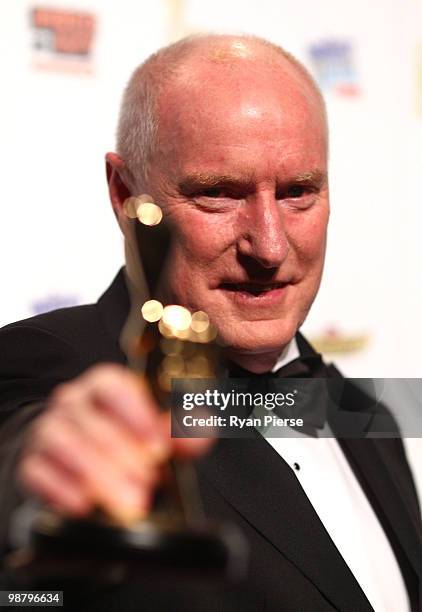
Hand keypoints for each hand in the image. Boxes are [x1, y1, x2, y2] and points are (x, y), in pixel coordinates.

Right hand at [17, 364, 211, 523]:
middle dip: (121, 453)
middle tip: (147, 484)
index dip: (136, 414)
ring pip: (62, 442)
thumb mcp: (155, 432)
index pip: (113, 386)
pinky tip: (84, 505)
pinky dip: (61, 489)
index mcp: (104, 386)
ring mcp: (48, 430)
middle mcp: (72, 402)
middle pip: (89, 418)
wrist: (71, 453)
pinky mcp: (32, 462)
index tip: (159, 447)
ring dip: (96, 473)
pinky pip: (38, 471)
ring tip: (125, 501)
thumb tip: (201, 428)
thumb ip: (179, 430)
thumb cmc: (121, 438)